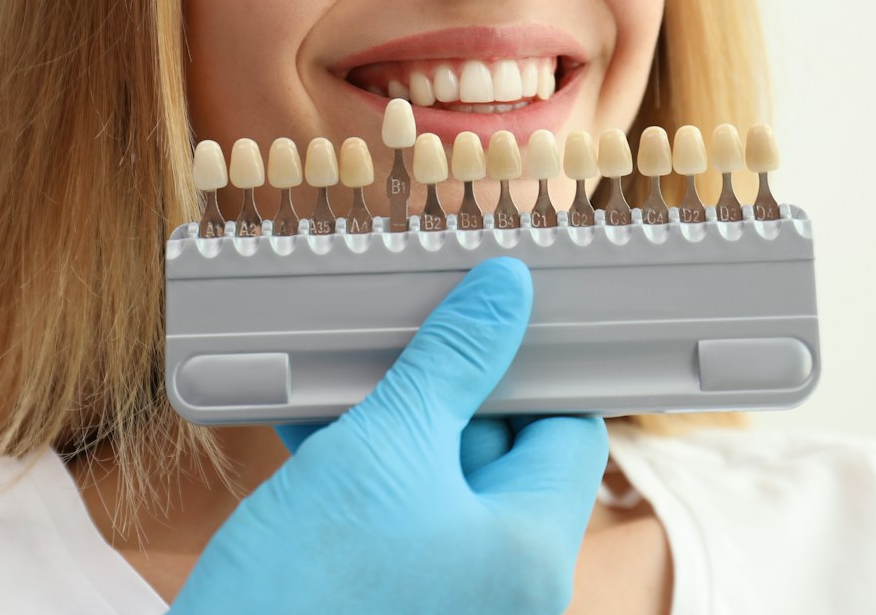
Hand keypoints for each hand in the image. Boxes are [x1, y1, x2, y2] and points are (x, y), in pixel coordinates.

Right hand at [169, 257, 607, 614]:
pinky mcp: (388, 594)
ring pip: (433, 470)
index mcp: (530, 551)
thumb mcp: (386, 448)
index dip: (534, 366)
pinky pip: (391, 505)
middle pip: (496, 444)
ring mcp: (444, 591)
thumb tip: (506, 291)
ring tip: (341, 364)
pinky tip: (309, 415)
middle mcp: (501, 582)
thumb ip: (453, 361)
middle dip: (445, 381)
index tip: (493, 314)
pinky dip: (359, 457)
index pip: (567, 430)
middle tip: (405, 325)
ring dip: (390, 412)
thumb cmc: (308, 594)